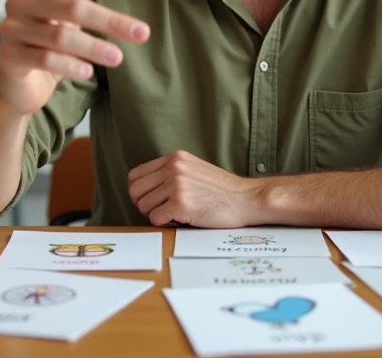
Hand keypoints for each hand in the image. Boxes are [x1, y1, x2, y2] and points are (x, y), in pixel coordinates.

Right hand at [0, 0, 149, 114]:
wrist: (20, 78)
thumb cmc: (47, 32)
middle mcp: (20, 2)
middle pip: (70, 6)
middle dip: (108, 20)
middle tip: (141, 33)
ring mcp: (12, 30)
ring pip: (59, 36)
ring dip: (93, 48)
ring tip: (118, 57)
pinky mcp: (10, 57)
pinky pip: (44, 59)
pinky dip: (69, 65)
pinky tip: (88, 71)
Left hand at [127, 150, 264, 226]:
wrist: (246, 198)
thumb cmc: (223, 190)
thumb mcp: (194, 169)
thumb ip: (171, 173)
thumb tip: (145, 190)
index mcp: (175, 158)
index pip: (135, 175)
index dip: (140, 192)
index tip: (152, 200)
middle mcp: (173, 168)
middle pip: (135, 191)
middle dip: (145, 205)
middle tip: (162, 211)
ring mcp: (177, 184)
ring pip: (143, 206)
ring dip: (157, 215)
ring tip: (176, 214)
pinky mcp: (181, 203)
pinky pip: (155, 219)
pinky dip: (165, 224)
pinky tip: (182, 220)